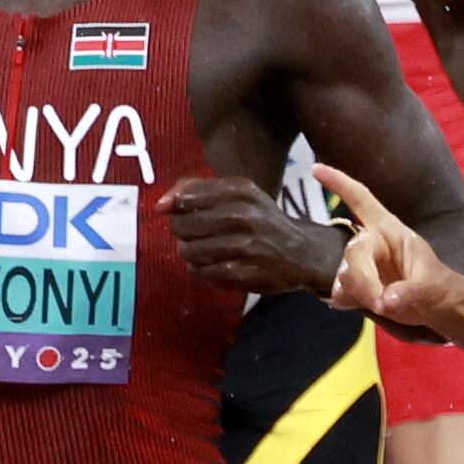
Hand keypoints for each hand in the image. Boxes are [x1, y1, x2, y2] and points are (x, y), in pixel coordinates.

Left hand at [162, 171, 346, 295]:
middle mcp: (243, 216)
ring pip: (190, 251)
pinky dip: (200, 270)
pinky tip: (211, 265)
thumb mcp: (241, 194)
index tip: (167, 211)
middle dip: (182, 231)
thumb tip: (162, 203)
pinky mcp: (243, 273)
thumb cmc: (263, 219)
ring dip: (190, 252)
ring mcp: (244, 246)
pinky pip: (202, 272)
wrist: (301, 252)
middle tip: (193, 233)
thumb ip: (200, 190)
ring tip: (202, 250)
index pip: (188, 197)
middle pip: (184, 225)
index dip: (173, 206)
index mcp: (242, 191)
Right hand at [310, 163, 460, 329]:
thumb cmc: (438, 290)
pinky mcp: (354, 285)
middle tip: (382, 303)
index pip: (362, 200)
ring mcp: (361, 264)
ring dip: (359, 293)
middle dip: (363, 280)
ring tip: (383, 305)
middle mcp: (371, 242)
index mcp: (391, 231)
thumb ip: (412, 293)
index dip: (340, 184)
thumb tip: (387, 299)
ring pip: (343, 275)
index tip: (315, 169)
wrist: (436, 310)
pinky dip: (350, 301)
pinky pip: (339, 291)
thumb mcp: (433, 289)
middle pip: (352, 252)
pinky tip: (366, 305)